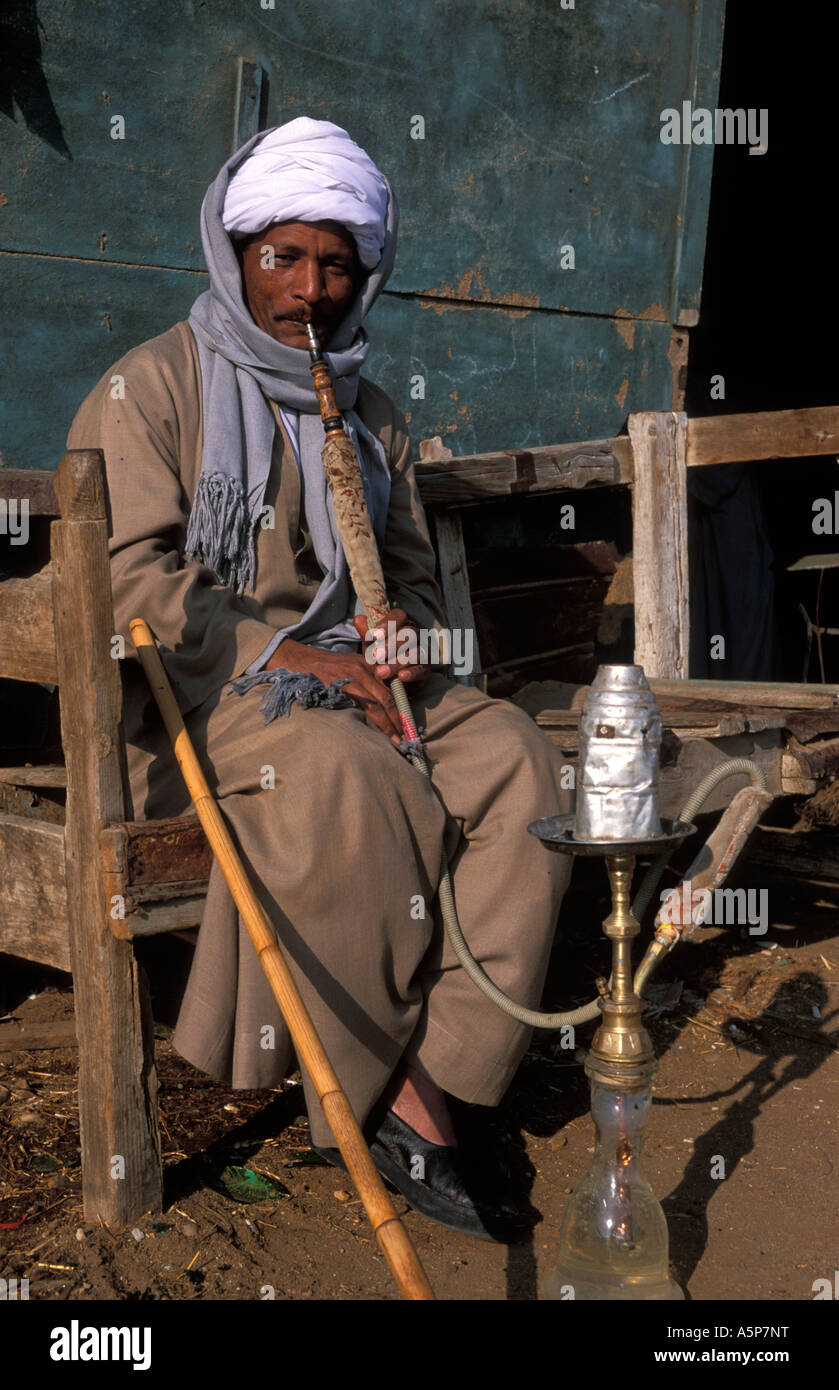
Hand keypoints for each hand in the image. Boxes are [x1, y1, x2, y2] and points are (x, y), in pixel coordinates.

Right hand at [265, 635, 403, 743]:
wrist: (295, 659)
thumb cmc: (322, 666)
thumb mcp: (348, 664)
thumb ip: (366, 678)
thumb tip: (382, 701)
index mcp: (367, 664)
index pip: (391, 688)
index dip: (401, 707)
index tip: (407, 723)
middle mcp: (362, 670)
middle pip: (386, 698)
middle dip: (398, 719)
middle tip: (407, 737)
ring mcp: (349, 679)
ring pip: (375, 705)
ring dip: (387, 724)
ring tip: (396, 740)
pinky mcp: (336, 688)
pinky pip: (356, 708)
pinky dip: (367, 722)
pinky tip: (372, 735)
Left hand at [352, 608, 432, 688]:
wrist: (388, 680)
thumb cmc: (380, 657)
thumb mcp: (370, 645)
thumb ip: (366, 633)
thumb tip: (358, 619)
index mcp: (402, 624)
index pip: (399, 615)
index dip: (388, 623)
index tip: (375, 635)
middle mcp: (416, 634)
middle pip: (409, 633)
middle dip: (391, 645)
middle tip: (376, 655)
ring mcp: (423, 651)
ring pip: (415, 653)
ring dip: (397, 663)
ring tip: (380, 672)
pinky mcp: (427, 669)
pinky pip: (423, 669)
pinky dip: (412, 673)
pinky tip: (401, 677)